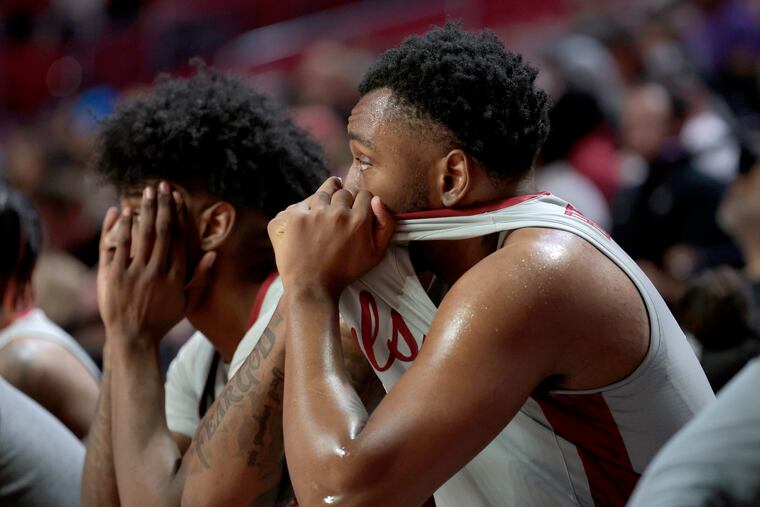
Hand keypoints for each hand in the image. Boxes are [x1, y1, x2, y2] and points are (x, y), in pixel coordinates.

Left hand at [97, 182, 215, 345]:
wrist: (134, 337)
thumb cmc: (162, 321)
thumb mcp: (188, 302)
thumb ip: (201, 278)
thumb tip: (213, 254)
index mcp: (176, 275)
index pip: (178, 237)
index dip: (178, 214)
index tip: (176, 197)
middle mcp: (157, 270)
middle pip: (162, 230)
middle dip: (162, 205)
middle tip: (162, 185)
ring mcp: (136, 272)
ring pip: (143, 234)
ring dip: (146, 210)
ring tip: (147, 191)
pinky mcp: (115, 276)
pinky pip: (120, 246)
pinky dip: (123, 228)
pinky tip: (126, 212)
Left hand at [267, 177, 394, 298]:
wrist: (312, 286)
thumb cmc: (345, 272)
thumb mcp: (377, 254)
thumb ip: (386, 224)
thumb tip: (378, 200)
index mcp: (359, 220)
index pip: (364, 194)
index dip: (361, 202)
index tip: (355, 212)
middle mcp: (338, 213)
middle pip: (344, 191)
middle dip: (343, 201)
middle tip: (338, 217)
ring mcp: (315, 213)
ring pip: (324, 192)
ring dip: (325, 201)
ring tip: (323, 216)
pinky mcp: (296, 217)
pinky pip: (303, 202)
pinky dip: (305, 210)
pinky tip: (309, 221)